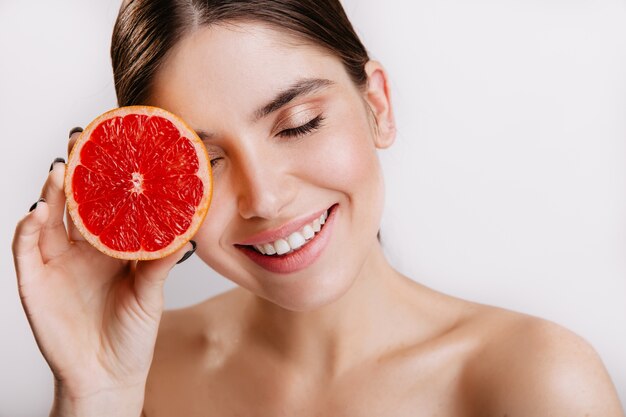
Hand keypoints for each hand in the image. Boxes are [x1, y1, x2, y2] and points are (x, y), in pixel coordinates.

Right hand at [12, 129, 194, 414]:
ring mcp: (57, 262)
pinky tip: (35, 214)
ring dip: (51, 194)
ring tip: (60, 173)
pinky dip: (26, 230)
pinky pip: (25, 249)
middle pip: (75, 201)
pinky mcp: (35, 281)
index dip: (109, 175)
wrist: (108, 374)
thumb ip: (161, 260)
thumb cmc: (132, 331)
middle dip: (76, 171)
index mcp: (112, 244)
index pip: (108, 201)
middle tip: (81, 141)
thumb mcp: (151, 291)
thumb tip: (187, 227)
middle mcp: (83, 247)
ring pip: (48, 217)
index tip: (117, 144)